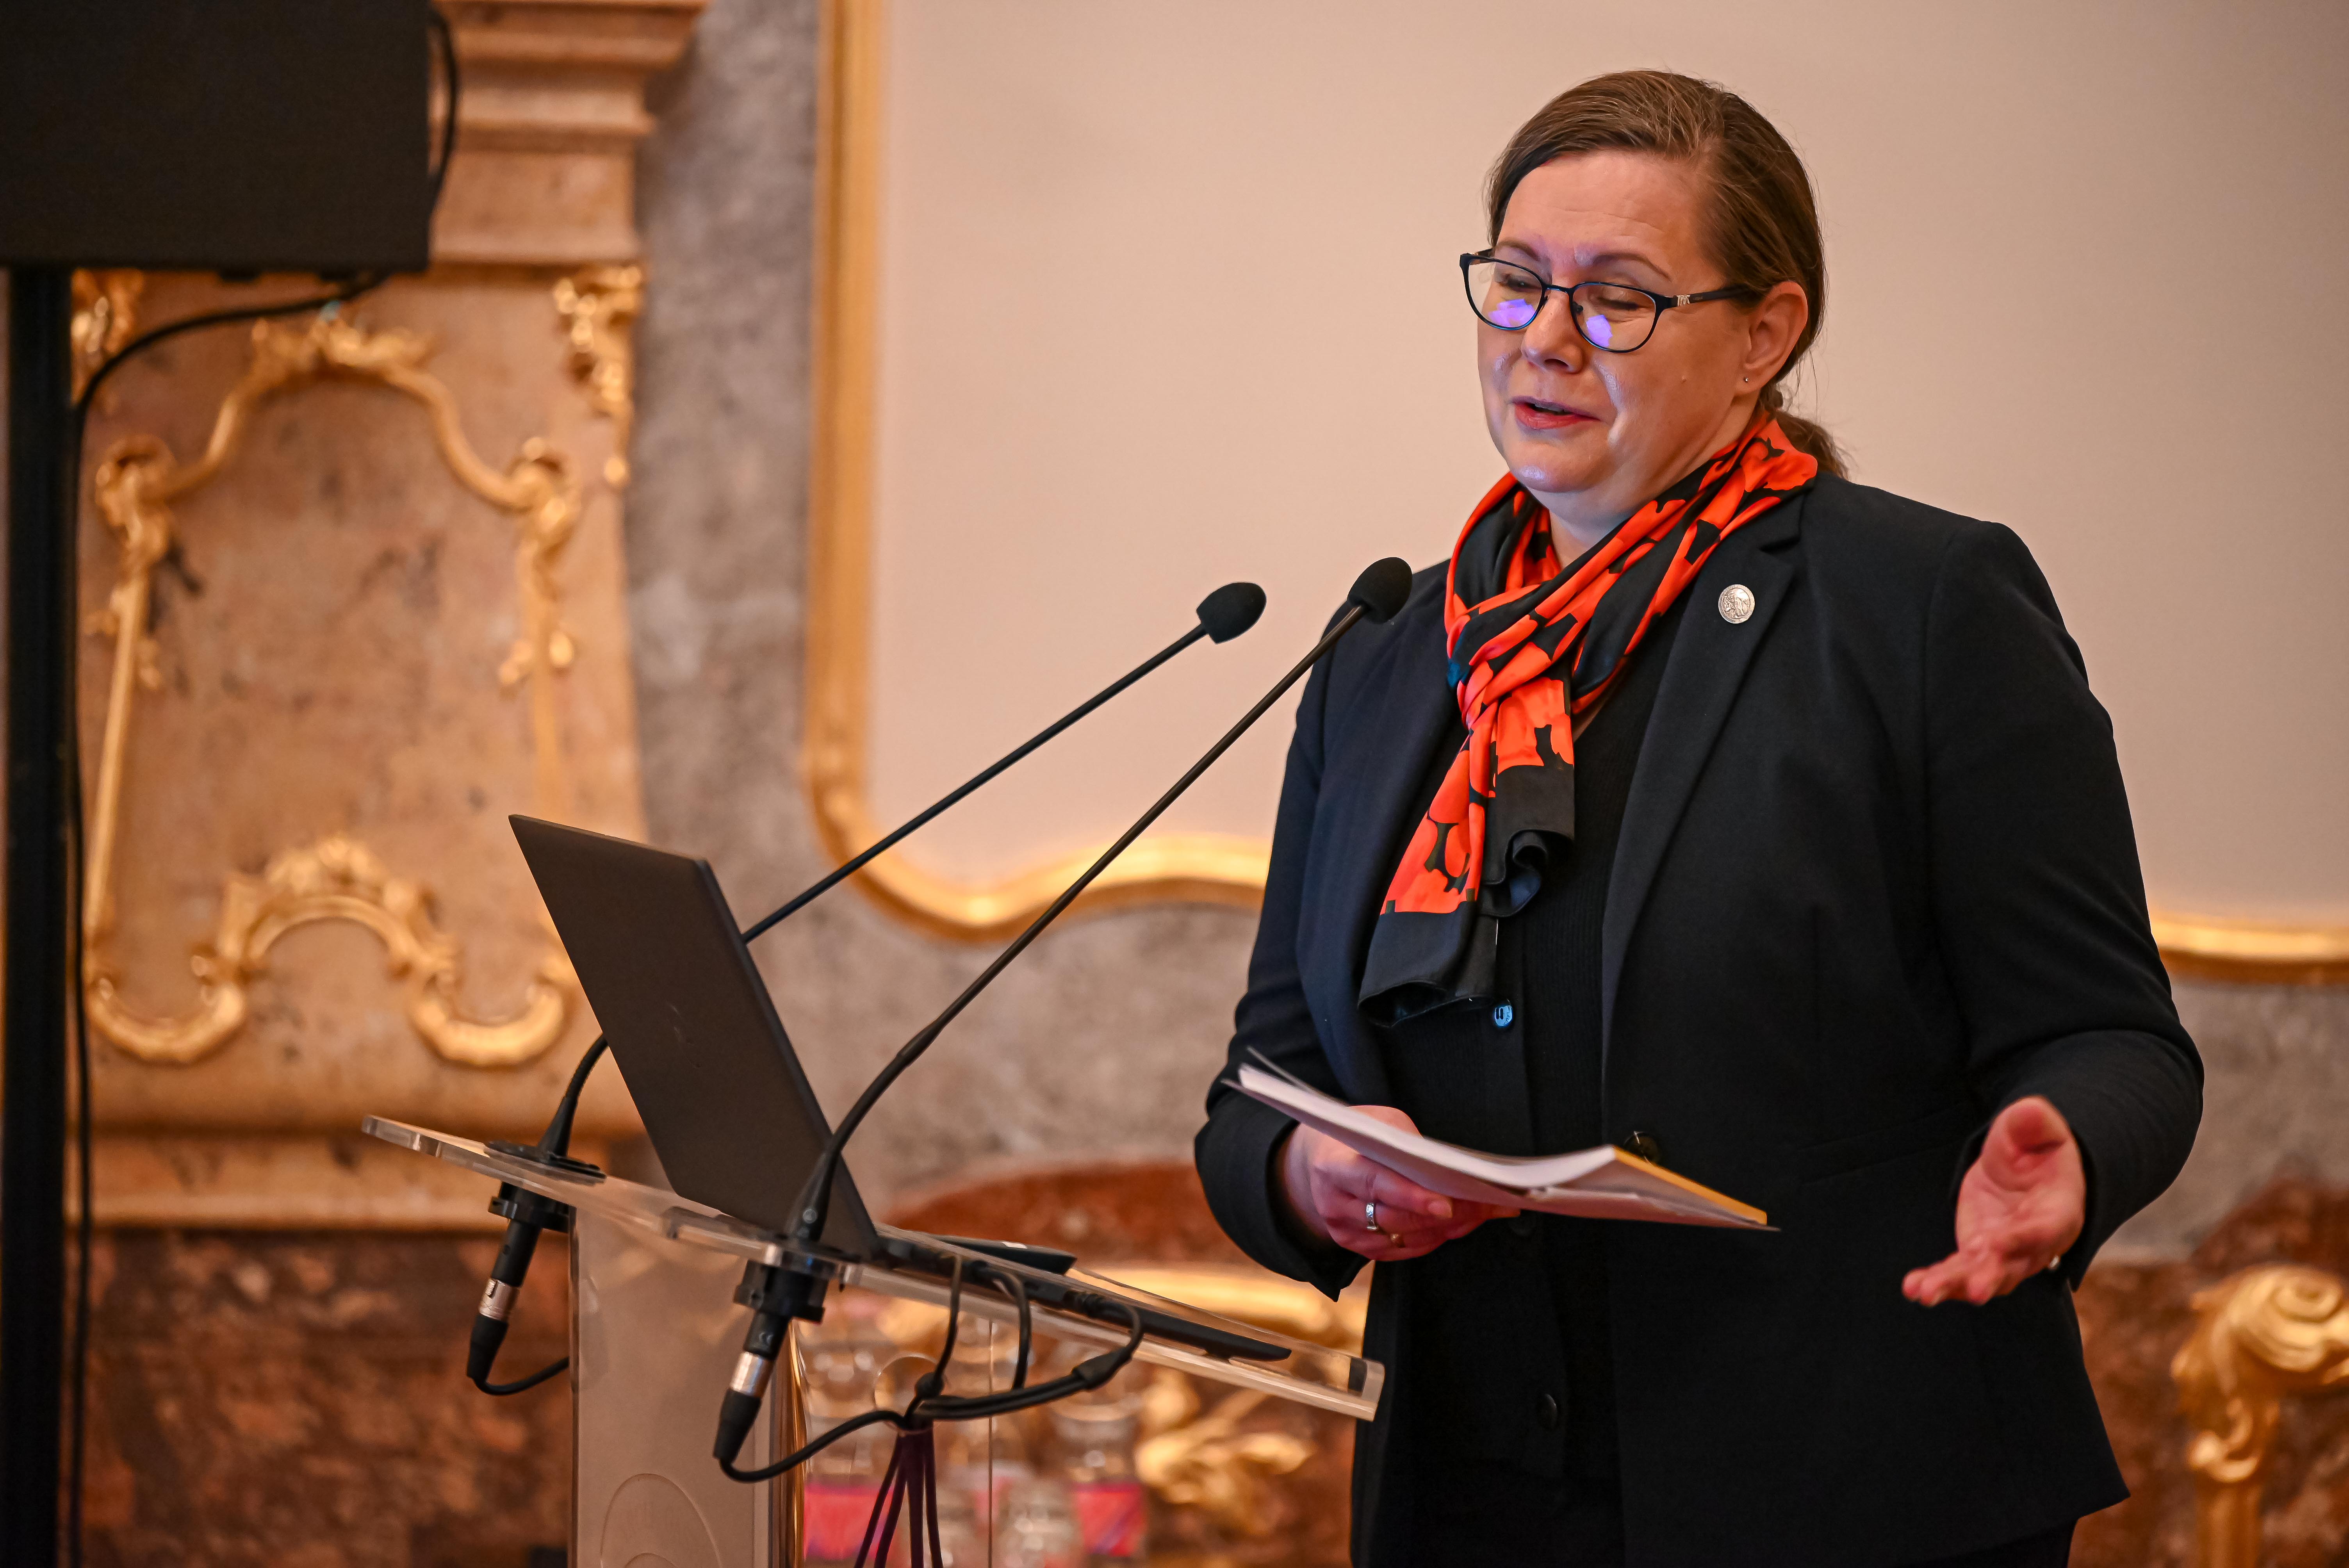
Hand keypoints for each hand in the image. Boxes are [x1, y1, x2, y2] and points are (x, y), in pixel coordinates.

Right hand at [1277, 1106, 1518, 1262]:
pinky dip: (1434, 1238)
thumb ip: (1409, 1144)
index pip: (1377, 1185)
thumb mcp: (1380, 1122)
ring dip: (1449, 1228)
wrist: (1322, 1158)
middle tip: (1488, 1202)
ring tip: (1484, 1210)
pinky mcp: (1357, 1247)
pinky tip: (1457, 1223)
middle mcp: (1335, 1204)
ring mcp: (1344, 1231)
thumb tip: (1451, 1170)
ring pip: (1405, 1239)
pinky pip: (1403, 1251)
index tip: (1447, 1205)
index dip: (1412, 1197)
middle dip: (1448, 1213)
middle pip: (1397, 1218)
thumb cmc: (1359, 1135)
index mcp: (1334, 1166)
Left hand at [1902, 1096, 2084, 1305]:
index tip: (1998, 1244)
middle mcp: (2035, 1242)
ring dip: (1955, 1286)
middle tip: (1974, 1291)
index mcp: (2059, 1210)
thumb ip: (2034, 1122)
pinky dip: (1937, 1281)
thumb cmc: (2039, 1148)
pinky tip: (1913, 1288)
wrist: (2029, 1169)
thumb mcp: (2038, 1127)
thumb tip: (2031, 1111)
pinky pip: (1959, 1271)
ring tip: (1924, 1294)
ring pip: (1983, 1276)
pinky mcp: (1978, 1253)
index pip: (2045, 1229)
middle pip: (2015, 1265)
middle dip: (1992, 1277)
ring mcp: (2005, 1252)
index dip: (2024, 1238)